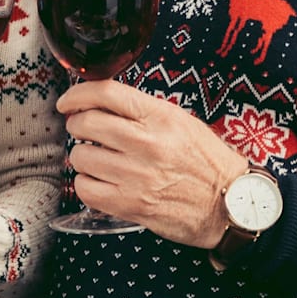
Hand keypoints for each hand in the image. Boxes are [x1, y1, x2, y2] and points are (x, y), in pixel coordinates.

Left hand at [58, 80, 248, 246]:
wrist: (228, 204)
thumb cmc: (206, 163)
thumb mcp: (182, 123)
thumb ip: (143, 111)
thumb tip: (101, 103)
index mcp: (161, 117)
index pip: (107, 93)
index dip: (78, 94)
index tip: (68, 102)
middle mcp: (147, 143)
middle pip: (86, 122)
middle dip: (77, 125)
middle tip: (83, 131)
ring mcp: (136, 175)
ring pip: (81, 156)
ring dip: (83, 156)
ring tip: (98, 160)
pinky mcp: (130, 204)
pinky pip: (85, 188)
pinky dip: (86, 184)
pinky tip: (99, 181)